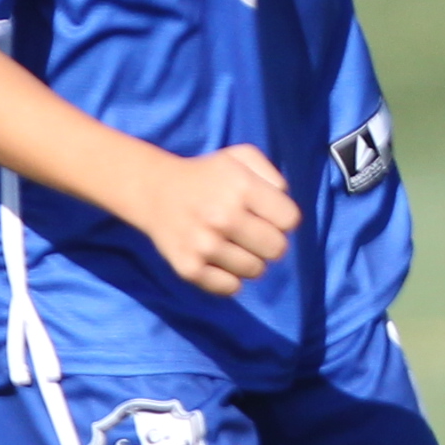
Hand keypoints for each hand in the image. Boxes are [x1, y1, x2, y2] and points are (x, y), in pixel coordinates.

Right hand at [141, 145, 299, 295]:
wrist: (154, 190)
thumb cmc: (208, 174)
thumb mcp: (243, 157)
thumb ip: (274, 176)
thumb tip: (285, 207)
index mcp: (242, 187)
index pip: (290, 220)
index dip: (282, 218)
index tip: (267, 214)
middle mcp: (223, 217)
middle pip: (277, 249)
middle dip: (270, 241)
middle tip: (252, 232)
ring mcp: (204, 245)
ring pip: (256, 271)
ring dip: (251, 260)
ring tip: (234, 245)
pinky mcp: (188, 268)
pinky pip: (230, 288)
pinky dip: (230, 278)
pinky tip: (220, 261)